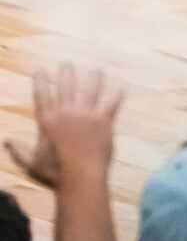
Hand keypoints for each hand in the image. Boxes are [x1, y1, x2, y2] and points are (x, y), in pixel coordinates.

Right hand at [6, 64, 122, 188]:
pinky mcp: (103, 121)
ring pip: (90, 90)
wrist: (80, 177)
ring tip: (97, 70)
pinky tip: (122, 87)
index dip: (40, 81)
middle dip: (65, 74)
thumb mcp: (31, 162)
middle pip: (65, 87)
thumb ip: (19, 150)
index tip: (40, 70)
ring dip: (94, 79)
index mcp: (47, 121)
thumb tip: (6, 140)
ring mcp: (86, 115)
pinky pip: (112, 103)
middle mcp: (66, 113)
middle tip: (66, 63)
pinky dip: (117, 95)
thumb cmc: (54, 173)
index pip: (41, 96)